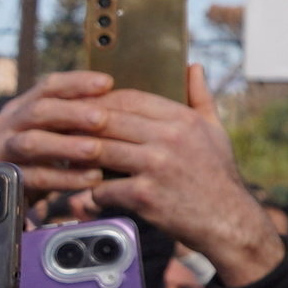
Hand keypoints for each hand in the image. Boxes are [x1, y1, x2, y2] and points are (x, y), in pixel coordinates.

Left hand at [0, 69, 286, 287]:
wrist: (229, 222)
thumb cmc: (219, 176)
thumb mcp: (215, 130)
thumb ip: (200, 96)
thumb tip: (192, 66)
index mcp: (181, 118)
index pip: (128, 97)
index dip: (99, 100)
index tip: (82, 106)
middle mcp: (168, 137)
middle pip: (108, 120)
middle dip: (79, 125)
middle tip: (57, 129)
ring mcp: (155, 166)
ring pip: (99, 151)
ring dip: (77, 157)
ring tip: (62, 160)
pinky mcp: (145, 195)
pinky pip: (103, 187)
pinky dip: (91, 192)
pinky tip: (84, 196)